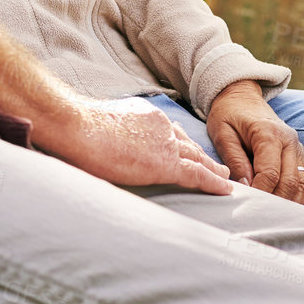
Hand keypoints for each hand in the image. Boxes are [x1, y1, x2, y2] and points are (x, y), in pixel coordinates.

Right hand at [39, 96, 231, 195]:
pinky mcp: (166, 164)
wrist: (80, 128)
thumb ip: (112, 133)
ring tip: (224, 177)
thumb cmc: (78, 129)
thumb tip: (104, 145)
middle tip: (214, 164)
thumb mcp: (100, 124)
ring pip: (196, 157)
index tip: (184, 148)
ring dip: (212, 168)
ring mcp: (165, 143)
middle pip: (186, 142)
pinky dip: (213, 182)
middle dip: (200, 154)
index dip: (179, 141)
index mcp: (144, 115)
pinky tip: (225, 189)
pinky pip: (197, 174)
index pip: (167, 130)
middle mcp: (159, 125)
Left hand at [205, 80, 303, 206]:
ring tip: (285, 220)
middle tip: (265, 218)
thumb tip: (246, 184)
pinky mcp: (302, 152)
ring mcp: (298, 146)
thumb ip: (233, 158)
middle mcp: (289, 140)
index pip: (269, 172)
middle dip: (279, 202)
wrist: (241, 96)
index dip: (261, 192)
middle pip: (290, 180)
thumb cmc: (228, 115)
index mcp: (268, 134)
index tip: (250, 206)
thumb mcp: (222, 132)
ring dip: (297, 202)